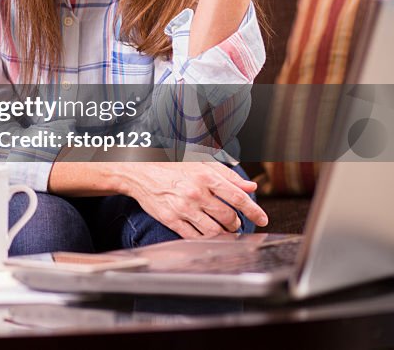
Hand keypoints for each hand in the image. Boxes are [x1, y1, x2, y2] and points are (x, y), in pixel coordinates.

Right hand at [122, 162, 268, 237]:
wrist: (139, 171)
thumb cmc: (171, 164)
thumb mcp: (200, 161)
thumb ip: (227, 175)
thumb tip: (250, 187)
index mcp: (205, 176)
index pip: (238, 198)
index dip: (254, 211)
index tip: (262, 219)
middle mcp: (195, 193)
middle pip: (228, 217)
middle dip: (237, 223)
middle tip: (235, 222)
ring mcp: (183, 208)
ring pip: (214, 231)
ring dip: (225, 234)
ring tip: (225, 230)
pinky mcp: (171, 220)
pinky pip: (195, 236)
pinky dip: (206, 239)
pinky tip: (209, 235)